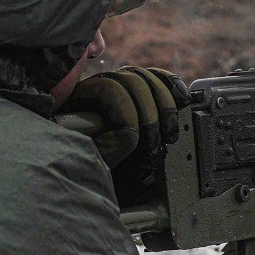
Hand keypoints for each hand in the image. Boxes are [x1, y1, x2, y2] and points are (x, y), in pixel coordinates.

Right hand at [59, 67, 188, 200]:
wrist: (69, 181)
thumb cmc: (99, 170)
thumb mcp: (133, 147)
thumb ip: (148, 126)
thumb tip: (177, 105)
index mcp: (114, 97)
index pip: (144, 73)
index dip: (168, 81)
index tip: (185, 100)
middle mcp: (99, 89)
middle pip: (139, 74)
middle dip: (164, 103)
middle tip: (170, 136)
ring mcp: (86, 91)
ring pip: (129, 79)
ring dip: (151, 114)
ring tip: (152, 145)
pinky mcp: (73, 98)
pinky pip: (111, 91)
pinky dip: (128, 112)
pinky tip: (132, 137)